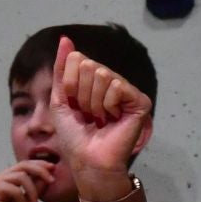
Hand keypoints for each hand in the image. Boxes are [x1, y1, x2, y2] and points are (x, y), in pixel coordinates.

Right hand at [0, 160, 54, 201]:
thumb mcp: (30, 200)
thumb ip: (38, 187)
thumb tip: (50, 175)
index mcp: (11, 175)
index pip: (27, 163)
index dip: (40, 164)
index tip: (53, 168)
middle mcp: (4, 175)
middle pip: (24, 164)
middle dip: (40, 171)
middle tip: (51, 181)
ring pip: (21, 176)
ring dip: (32, 190)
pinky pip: (14, 190)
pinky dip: (22, 200)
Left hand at [48, 36, 151, 192]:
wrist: (89, 162)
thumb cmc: (75, 138)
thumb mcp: (60, 100)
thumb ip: (61, 69)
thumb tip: (64, 39)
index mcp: (93, 81)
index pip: (77, 59)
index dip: (70, 84)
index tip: (74, 107)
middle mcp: (112, 82)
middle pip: (89, 65)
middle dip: (81, 95)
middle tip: (89, 116)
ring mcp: (127, 91)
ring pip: (103, 74)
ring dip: (94, 103)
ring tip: (101, 120)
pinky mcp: (140, 101)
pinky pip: (117, 85)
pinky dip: (108, 105)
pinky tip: (113, 119)